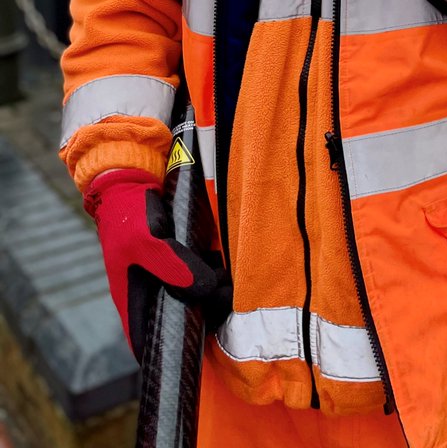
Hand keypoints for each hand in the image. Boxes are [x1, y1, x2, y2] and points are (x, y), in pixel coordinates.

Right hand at [84, 168, 229, 360]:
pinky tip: (224, 265)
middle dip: (203, 316)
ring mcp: (165, 275)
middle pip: (179, 318)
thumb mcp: (148, 241)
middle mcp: (149, 292)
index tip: (195, 356)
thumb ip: (174, 267)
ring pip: (193, 296)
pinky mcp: (181, 258)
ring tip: (228, 284)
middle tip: (225, 306)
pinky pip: (200, 273)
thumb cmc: (130, 214)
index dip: (168, 353)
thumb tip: (206, 290)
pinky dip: (213, 272)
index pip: (147, 341)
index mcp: (132, 300)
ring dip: (212, 293)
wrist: (134, 178)